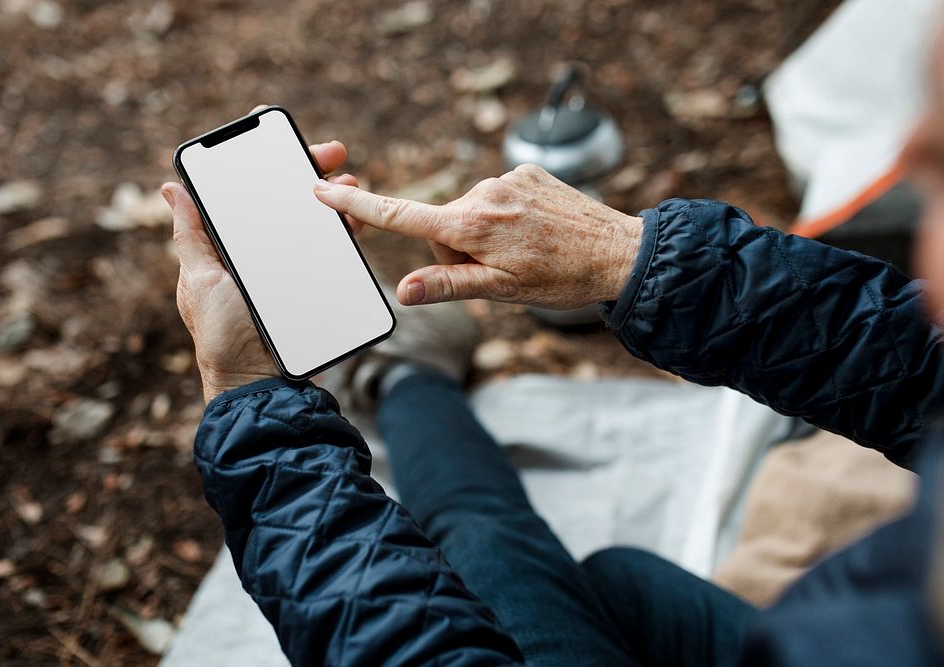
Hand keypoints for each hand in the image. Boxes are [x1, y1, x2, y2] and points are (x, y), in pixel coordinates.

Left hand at [163, 135, 357, 402]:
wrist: (261, 383)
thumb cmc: (222, 337)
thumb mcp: (200, 282)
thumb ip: (191, 237)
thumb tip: (172, 188)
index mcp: (231, 245)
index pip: (247, 193)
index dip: (265, 163)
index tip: (282, 140)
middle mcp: (262, 252)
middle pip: (287, 201)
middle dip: (309, 172)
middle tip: (331, 153)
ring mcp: (291, 269)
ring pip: (315, 222)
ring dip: (334, 199)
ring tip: (350, 185)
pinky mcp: (313, 286)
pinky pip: (332, 253)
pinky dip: (345, 233)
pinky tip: (355, 223)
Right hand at [313, 163, 643, 308]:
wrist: (618, 252)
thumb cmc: (560, 278)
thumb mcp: (500, 291)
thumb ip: (447, 285)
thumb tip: (402, 291)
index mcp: (472, 224)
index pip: (403, 216)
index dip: (361, 207)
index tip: (324, 190)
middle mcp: (484, 193)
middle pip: (442, 225)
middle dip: (457, 250)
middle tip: (498, 270)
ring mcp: (507, 178)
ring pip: (469, 214)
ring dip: (483, 236)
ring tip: (524, 253)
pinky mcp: (526, 172)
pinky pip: (496, 199)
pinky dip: (504, 218)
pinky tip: (534, 233)